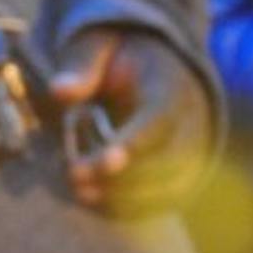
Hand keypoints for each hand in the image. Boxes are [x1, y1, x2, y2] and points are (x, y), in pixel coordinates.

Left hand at [49, 29, 212, 215]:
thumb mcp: (98, 44)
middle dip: (124, 176)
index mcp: (170, 87)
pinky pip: (167, 200)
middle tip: (75, 177)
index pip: (160, 120)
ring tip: (80, 192)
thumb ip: (81, 64)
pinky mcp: (183, 173)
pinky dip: (134, 208)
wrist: (154, 69)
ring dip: (127, 197)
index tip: (104, 161)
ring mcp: (192, 151)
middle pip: (170, 160)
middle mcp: (190, 122)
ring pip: (172, 186)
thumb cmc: (119, 57)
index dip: (136, 144)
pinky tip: (96, 202)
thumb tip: (59, 91)